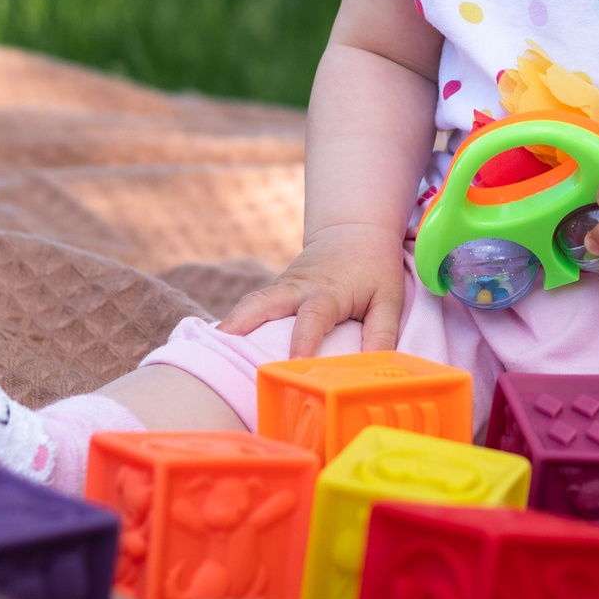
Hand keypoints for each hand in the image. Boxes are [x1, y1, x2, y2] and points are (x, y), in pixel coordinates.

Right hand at [219, 221, 407, 358]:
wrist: (354, 229)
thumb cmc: (374, 267)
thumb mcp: (388, 299)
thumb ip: (382, 333)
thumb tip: (376, 369)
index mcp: (328, 291)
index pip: (313, 317)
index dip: (303, 341)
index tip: (291, 364)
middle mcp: (298, 288)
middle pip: (263, 303)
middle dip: (241, 324)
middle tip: (220, 350)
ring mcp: (283, 288)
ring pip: (251, 303)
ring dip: (232, 324)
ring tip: (210, 353)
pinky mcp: (276, 292)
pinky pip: (253, 307)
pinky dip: (237, 323)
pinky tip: (221, 346)